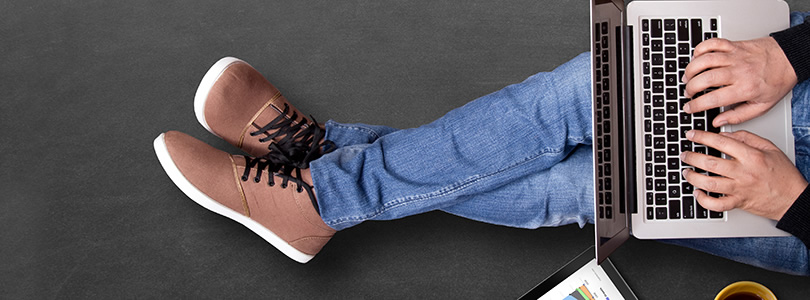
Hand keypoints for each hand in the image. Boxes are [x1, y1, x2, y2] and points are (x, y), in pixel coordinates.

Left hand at [680, 130, 806, 219]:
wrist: (793, 199)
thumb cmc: (783, 174)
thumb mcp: (769, 148)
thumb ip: (747, 138)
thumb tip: (724, 134)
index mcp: (751, 157)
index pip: (721, 143)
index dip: (702, 137)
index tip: (691, 135)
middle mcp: (744, 173)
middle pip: (711, 163)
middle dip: (692, 157)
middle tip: (684, 154)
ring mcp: (740, 189)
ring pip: (709, 183)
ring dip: (693, 177)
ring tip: (687, 171)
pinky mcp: (738, 203)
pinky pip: (716, 205)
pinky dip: (703, 200)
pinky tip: (698, 192)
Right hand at [682, 37, 796, 126]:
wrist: (790, 58)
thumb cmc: (777, 81)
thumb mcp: (762, 106)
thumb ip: (738, 116)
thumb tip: (718, 122)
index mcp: (745, 88)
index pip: (713, 98)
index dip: (696, 105)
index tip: (689, 108)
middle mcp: (738, 71)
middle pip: (705, 78)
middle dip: (690, 88)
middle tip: (688, 93)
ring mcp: (735, 56)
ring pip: (705, 60)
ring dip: (691, 70)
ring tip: (687, 77)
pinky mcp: (734, 45)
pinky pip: (712, 44)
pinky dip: (700, 49)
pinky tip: (697, 58)